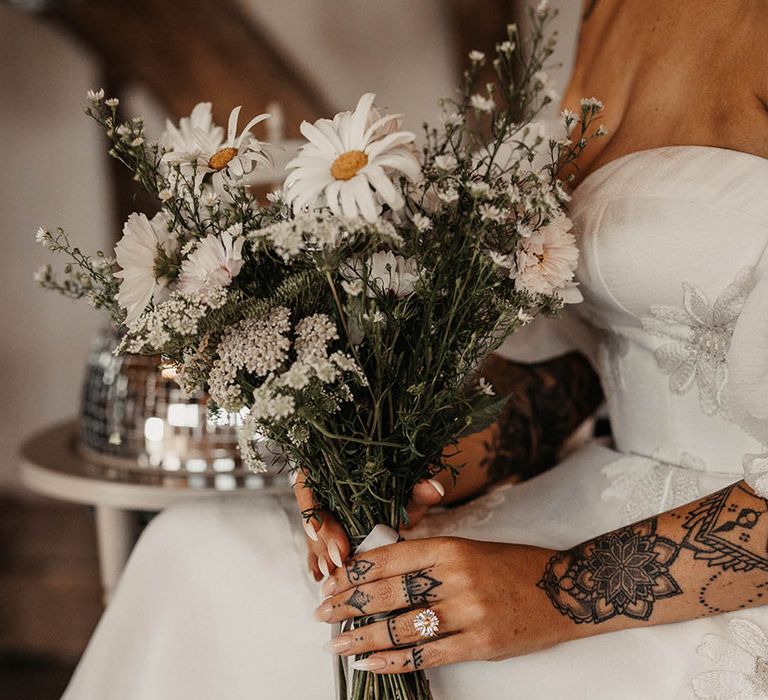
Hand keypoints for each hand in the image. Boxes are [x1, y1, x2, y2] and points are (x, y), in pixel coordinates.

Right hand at [294, 472, 445, 581]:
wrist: (408, 496)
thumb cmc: (405, 486)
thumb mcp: (411, 485)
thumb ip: (419, 486)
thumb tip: (435, 489)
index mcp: (334, 469)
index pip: (310, 484)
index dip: (310, 507)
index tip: (316, 530)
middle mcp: (326, 492)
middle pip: (312, 515)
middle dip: (322, 540)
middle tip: (336, 560)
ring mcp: (327, 516)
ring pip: (314, 535)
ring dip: (320, 556)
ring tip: (331, 575)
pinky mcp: (333, 536)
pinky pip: (320, 550)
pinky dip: (320, 564)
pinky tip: (322, 578)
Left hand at [313, 537, 567, 672]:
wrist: (567, 590)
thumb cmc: (514, 565)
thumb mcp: (470, 547)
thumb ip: (429, 555)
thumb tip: (381, 565)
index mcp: (451, 547)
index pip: (389, 558)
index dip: (355, 571)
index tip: (332, 580)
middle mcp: (456, 577)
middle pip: (388, 592)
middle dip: (348, 603)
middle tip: (321, 612)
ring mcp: (468, 613)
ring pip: (401, 627)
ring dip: (363, 637)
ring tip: (337, 643)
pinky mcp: (480, 644)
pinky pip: (426, 655)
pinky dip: (393, 661)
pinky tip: (370, 663)